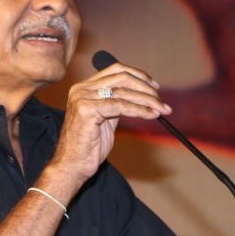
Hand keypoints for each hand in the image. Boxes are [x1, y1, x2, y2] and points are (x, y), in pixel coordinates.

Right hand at [49, 62, 169, 182]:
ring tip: (162, 109)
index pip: (116, 70)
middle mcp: (81, 89)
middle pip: (121, 77)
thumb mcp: (105, 118)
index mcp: (84, 87)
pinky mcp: (86, 110)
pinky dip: (139, 109)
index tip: (154, 87)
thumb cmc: (89, 146)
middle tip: (161, 101)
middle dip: (145, 87)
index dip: (138, 75)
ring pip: (123, 92)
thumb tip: (142, 95)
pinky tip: (151, 115)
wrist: (72, 165)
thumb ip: (117, 104)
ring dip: (147, 100)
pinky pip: (120, 106)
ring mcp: (82, 98)